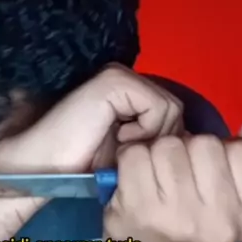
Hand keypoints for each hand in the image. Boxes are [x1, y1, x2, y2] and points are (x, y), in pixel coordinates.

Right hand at [0, 63, 182, 173]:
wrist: (47, 163)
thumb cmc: (85, 165)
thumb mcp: (131, 152)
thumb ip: (156, 140)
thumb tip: (194, 144)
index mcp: (129, 92)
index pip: (172, 114)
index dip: (164, 143)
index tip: (143, 162)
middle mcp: (127, 78)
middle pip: (175, 111)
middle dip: (160, 141)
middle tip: (130, 155)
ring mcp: (120, 75)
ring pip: (170, 109)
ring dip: (150, 138)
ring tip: (121, 148)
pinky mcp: (115, 81)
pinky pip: (158, 107)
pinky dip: (144, 131)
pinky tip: (118, 139)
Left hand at [103, 126, 241, 241]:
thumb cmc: (195, 213)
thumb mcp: (234, 192)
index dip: (224, 148)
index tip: (212, 167)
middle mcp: (221, 222)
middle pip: (205, 144)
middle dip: (190, 147)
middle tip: (182, 169)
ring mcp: (180, 217)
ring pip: (169, 145)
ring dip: (160, 150)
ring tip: (160, 171)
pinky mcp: (141, 210)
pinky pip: (136, 154)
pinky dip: (132, 156)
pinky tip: (137, 174)